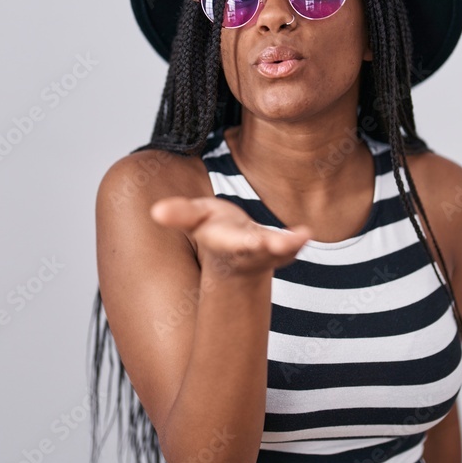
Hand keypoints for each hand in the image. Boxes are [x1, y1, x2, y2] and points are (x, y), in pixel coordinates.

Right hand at [150, 196, 310, 277]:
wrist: (233, 250)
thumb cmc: (213, 228)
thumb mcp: (194, 217)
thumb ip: (179, 213)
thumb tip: (156, 211)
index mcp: (226, 242)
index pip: (233, 242)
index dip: (241, 242)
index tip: (253, 241)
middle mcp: (248, 249)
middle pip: (259, 249)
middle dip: (270, 246)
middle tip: (283, 243)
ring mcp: (267, 251)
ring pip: (278, 251)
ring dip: (288, 246)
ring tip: (301, 237)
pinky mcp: (282, 247)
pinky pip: (291, 245)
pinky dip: (297, 241)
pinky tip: (305, 232)